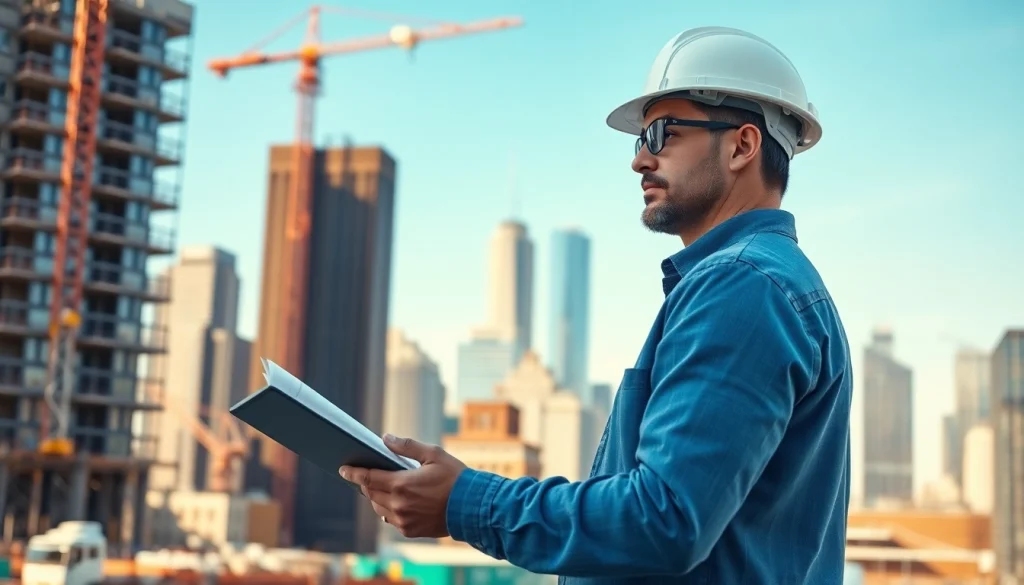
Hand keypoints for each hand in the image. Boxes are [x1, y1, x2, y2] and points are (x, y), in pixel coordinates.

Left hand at [339, 433, 466, 538]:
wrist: (473, 507)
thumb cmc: (455, 477)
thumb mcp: (433, 454)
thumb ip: (406, 447)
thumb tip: (385, 438)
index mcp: (402, 484)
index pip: (368, 478)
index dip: (353, 473)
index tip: (343, 469)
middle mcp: (399, 505)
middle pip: (371, 493)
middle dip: (366, 483)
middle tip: (365, 474)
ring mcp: (404, 520)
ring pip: (379, 508)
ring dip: (376, 497)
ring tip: (381, 487)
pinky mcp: (410, 530)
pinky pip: (391, 520)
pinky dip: (389, 510)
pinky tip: (396, 501)